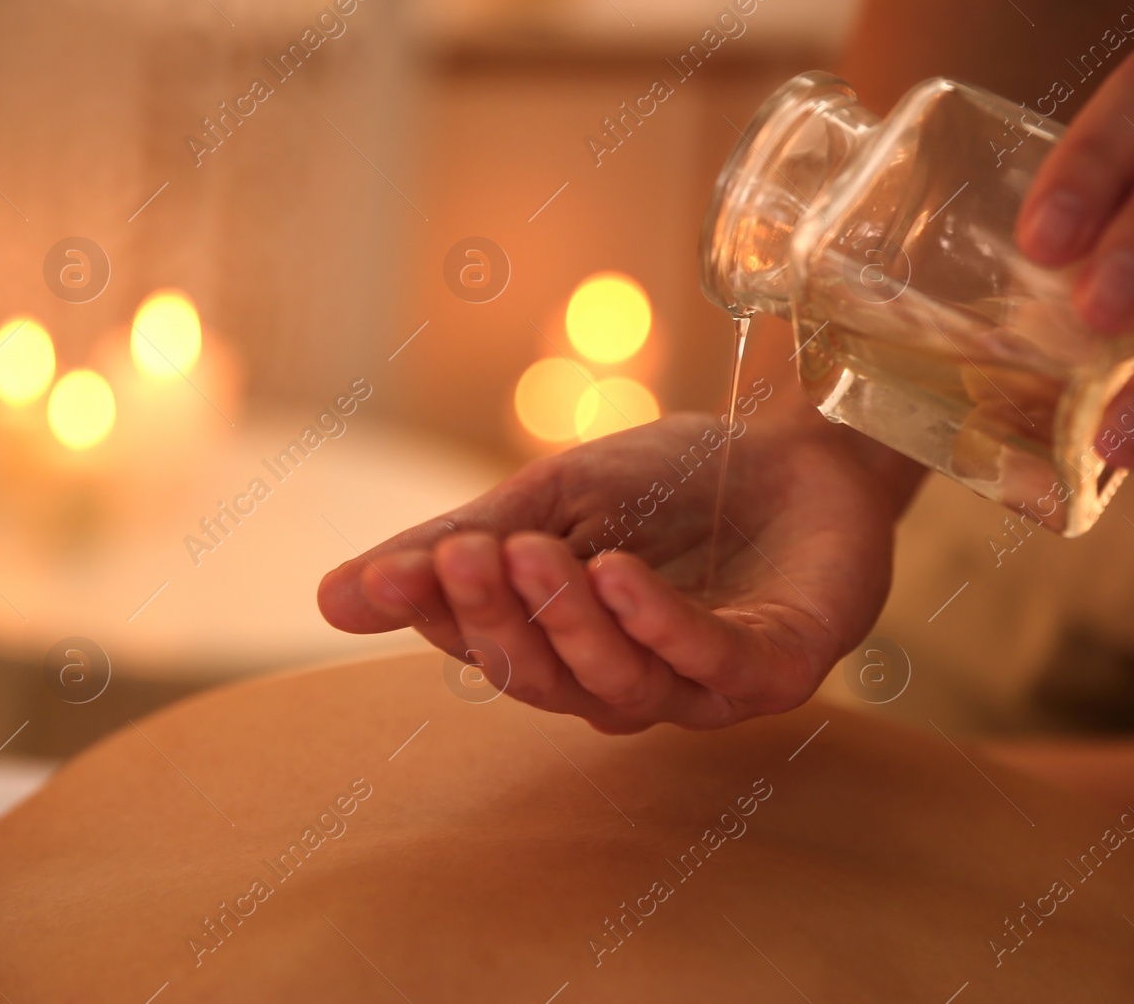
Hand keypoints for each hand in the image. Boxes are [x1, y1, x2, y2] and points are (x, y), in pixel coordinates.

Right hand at [316, 412, 902, 732]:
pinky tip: (618, 574)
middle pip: (544, 679)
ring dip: (568, 622)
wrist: (801, 446)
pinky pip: (706, 661)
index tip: (394, 572)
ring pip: (617, 686)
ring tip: (533, 551)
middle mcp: (629, 682)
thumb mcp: (555, 498)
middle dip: (496, 620)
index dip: (438, 616)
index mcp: (568, 648)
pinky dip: (657, 623)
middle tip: (460, 555)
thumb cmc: (678, 483)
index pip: (485, 648)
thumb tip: (332, 599)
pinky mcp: (775, 669)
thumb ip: (463, 543)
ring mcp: (703, 685)